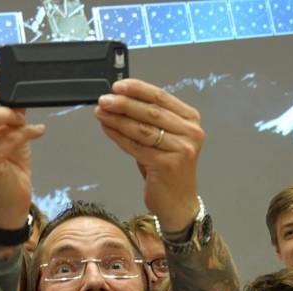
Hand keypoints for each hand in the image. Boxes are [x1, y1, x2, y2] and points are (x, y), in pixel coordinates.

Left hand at [94, 79, 203, 230]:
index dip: (137, 89)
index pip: (161, 97)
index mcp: (191, 120)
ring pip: (142, 128)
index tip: (118, 86)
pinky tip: (107, 129)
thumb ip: (149, 120)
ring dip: (118, 119)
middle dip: (123, 103)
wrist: (178, 203)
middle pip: (150, 111)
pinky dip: (119, 136)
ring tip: (101, 112)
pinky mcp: (167, 165)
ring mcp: (181, 149)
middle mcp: (190, 132)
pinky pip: (137, 146)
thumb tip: (119, 101)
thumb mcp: (164, 139)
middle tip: (104, 99)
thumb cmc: (168, 170)